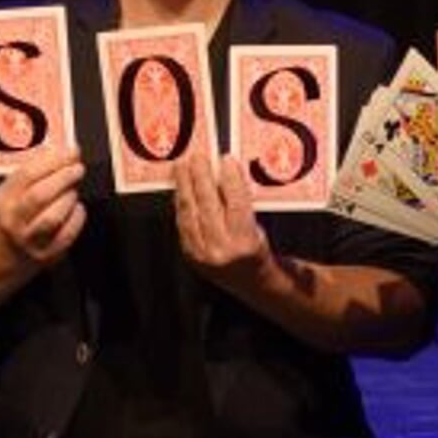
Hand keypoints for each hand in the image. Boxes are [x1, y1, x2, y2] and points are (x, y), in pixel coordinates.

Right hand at [0, 147, 86, 266]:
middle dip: (63, 178)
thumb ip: (40, 170)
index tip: (72, 151)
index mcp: (4, 197)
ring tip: (72, 191)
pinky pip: (66, 234)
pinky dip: (76, 217)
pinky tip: (77, 209)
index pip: (27, 174)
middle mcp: (13, 219)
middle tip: (78, 168)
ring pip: (52, 218)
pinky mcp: (46, 253)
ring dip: (68, 200)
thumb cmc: (22, 208)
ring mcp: (28, 239)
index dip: (53, 160)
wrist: (12, 247)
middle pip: (39, 196)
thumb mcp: (19, 188)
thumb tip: (69, 152)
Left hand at [174, 152, 272, 284]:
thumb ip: (241, 202)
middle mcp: (222, 248)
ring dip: (185, 185)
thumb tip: (225, 172)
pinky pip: (182, 223)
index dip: (231, 178)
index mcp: (246, 241)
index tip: (226, 159)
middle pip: (208, 204)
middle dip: (202, 176)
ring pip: (190, 212)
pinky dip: (181, 202)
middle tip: (198, 156)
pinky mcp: (190, 254)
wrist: (248, 281)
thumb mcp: (258, 226)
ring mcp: (203, 253)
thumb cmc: (255, 249)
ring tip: (183, 165)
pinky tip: (180, 188)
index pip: (236, 202)